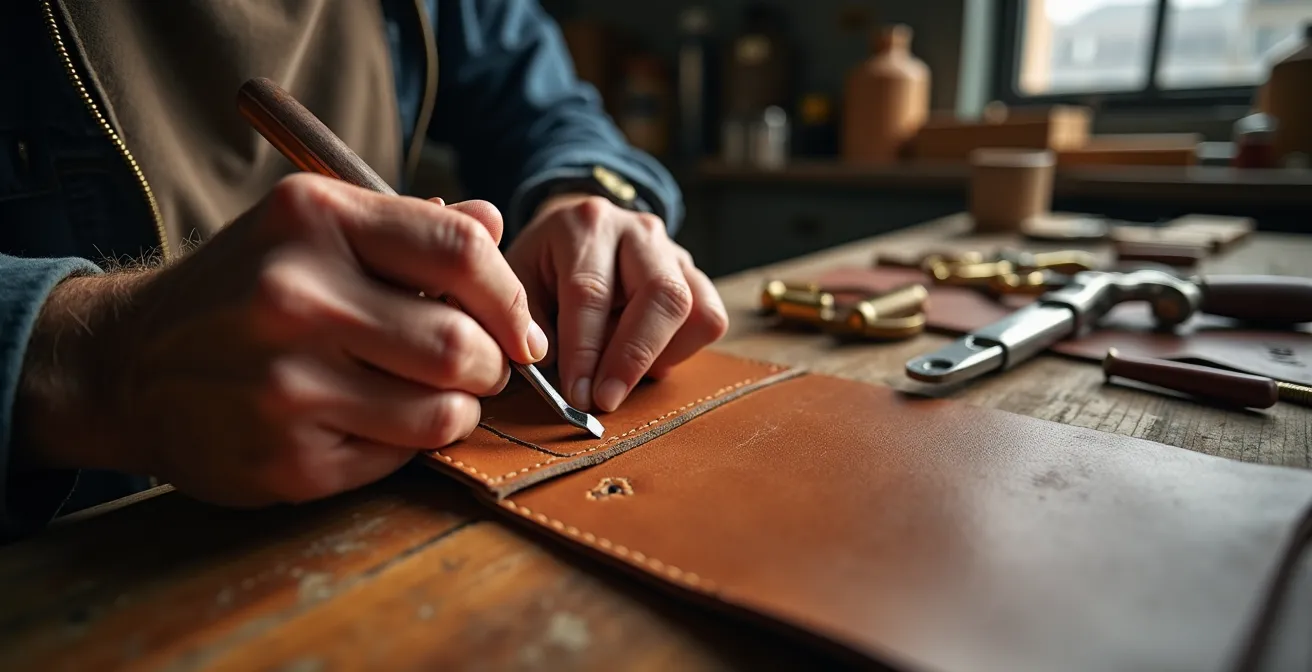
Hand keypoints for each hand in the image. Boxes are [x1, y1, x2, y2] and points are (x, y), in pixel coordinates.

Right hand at [15, 174, 544, 506]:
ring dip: (457, 408)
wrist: (130, 363)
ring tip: (432, 394)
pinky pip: (399, 457)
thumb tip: (494, 221)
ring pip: (441, 412)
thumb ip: (410, 227)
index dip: (511, 298)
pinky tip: (372, 420)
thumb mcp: (316, 229)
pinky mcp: (286, 458)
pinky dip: (407, 443)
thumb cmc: (245, 287)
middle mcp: (295, 297)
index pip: (462, 252)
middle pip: (461, 343)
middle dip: (492, 363)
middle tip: (480, 366)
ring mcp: (286, 384)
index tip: (521, 328)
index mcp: (314, 219)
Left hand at [505, 194, 728, 412]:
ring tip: (623, 374)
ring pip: (695, 309)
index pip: (592, 292)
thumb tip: (549, 368)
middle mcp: (638, 231)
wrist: (579, 228)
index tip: (578, 395)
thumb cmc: (545, 263)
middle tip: (607, 400)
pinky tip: (646, 358)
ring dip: (660, 356)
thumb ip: (526, 320)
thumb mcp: (518, 278)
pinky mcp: (695, 275)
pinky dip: (680, 351)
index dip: (585, 351)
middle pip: (661, 294)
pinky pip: (708, 320)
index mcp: (586, 226)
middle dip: (634, 357)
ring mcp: (674, 252)